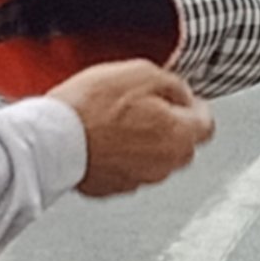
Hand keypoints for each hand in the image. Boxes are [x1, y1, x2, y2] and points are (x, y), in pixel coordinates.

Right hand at [50, 60, 215, 197]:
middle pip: (182, 143)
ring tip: (117, 121)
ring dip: (144, 142)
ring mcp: (141, 179)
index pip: (207, 124)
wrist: (53, 138)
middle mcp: (167, 164)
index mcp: (180, 136)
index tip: (185, 100)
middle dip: (170, 125)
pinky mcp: (115, 187)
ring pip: (155, 158)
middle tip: (145, 106)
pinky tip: (104, 139)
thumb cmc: (92, 107)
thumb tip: (183, 93)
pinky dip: (121, 156)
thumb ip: (172, 84)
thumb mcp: (140, 73)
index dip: (195, 107)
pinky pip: (128, 168)